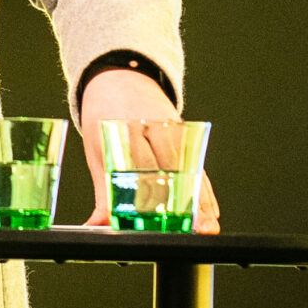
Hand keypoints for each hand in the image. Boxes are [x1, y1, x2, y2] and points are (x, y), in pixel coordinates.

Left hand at [77, 68, 220, 232]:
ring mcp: (172, 130)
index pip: (137, 167)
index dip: (146, 198)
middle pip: (170, 171)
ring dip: (200, 200)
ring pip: (189, 169)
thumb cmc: (105, 116)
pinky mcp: (184, 136)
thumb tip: (96, 226)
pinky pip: (197, 165)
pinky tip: (211, 210)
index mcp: (123, 129)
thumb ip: (102, 193)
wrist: (120, 78)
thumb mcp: (97, 152)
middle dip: (181, 203)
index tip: (151, 222)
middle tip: (190, 229)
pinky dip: (205, 189)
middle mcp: (152, 128)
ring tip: (206, 227)